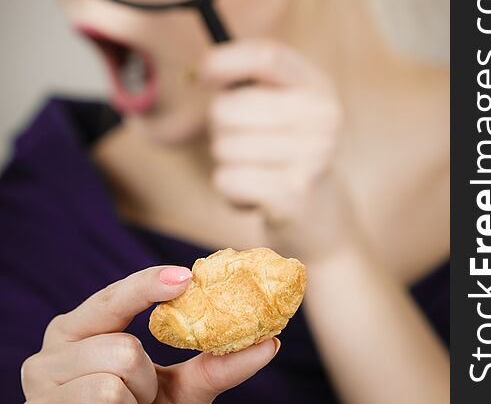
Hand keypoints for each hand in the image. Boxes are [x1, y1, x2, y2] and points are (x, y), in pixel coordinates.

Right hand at [22, 266, 279, 402]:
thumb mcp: (179, 388)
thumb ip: (216, 363)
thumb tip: (271, 342)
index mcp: (81, 328)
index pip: (114, 297)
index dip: (148, 284)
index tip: (187, 276)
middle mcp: (52, 348)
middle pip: (123, 347)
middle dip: (145, 378)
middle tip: (141, 394)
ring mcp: (41, 382)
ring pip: (116, 377)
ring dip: (133, 401)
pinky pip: (104, 400)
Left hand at [203, 39, 351, 262]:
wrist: (319, 214)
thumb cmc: (285, 152)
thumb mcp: (282, 108)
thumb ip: (249, 83)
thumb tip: (197, 72)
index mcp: (318, 87)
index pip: (265, 55)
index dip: (224, 60)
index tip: (202, 74)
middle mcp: (323, 117)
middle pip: (229, 107)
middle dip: (219, 127)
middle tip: (242, 141)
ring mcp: (313, 156)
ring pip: (224, 146)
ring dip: (227, 162)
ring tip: (255, 170)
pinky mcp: (293, 195)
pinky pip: (226, 179)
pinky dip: (229, 190)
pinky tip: (255, 196)